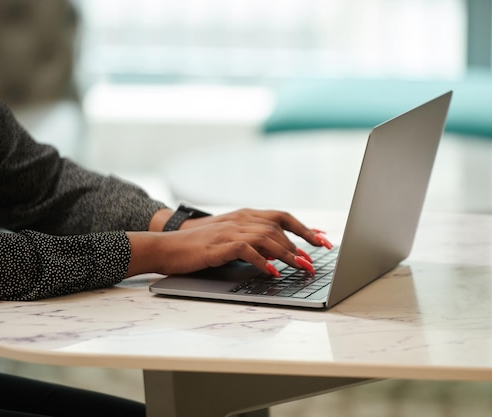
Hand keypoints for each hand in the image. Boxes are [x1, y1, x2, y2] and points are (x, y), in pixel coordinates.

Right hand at [126, 208, 331, 277]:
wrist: (168, 247)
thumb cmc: (200, 246)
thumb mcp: (230, 238)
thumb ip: (254, 240)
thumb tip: (280, 253)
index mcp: (245, 215)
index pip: (282, 217)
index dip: (305, 228)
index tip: (323, 240)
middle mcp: (241, 219)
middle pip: (279, 228)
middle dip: (301, 245)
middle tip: (314, 263)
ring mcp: (230, 230)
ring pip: (268, 238)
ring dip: (288, 255)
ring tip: (301, 269)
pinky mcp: (220, 245)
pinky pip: (247, 250)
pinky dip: (263, 261)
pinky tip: (272, 272)